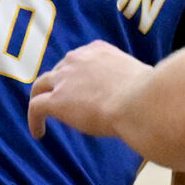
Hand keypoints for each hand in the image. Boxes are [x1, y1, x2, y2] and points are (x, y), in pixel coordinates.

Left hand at [27, 40, 150, 139]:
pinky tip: (38, 134)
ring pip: (40, 86)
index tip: (80, 86)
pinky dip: (34, 120)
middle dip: (58, 84)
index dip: (77, 73)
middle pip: (59, 70)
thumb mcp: (141, 77)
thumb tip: (146, 94)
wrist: (141, 102)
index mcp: (98, 51)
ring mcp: (64, 79)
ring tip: (40, 115)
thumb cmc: (150, 94)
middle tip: (62, 101)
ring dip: (40, 98)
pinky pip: (36, 107)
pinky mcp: (56, 101)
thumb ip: (134, 82)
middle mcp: (77, 59)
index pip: (80, 59)